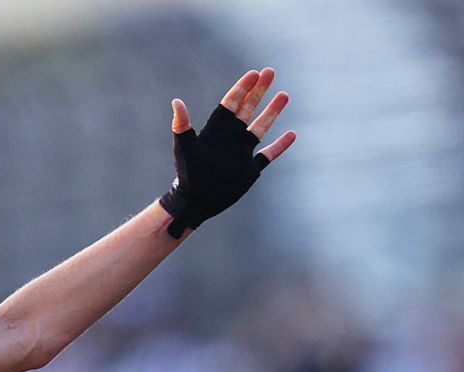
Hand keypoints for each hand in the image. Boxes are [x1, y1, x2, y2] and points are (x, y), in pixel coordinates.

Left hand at [161, 68, 295, 238]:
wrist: (193, 203)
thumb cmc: (187, 176)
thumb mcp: (185, 149)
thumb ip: (182, 126)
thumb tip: (176, 102)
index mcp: (216, 132)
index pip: (231, 104)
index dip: (242, 88)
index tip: (253, 73)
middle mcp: (230, 139)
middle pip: (247, 109)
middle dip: (259, 91)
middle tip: (270, 71)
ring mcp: (241, 154)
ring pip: (260, 128)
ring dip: (272, 112)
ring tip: (284, 95)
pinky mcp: (249, 170)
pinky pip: (268, 155)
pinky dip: (280, 146)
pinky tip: (291, 135)